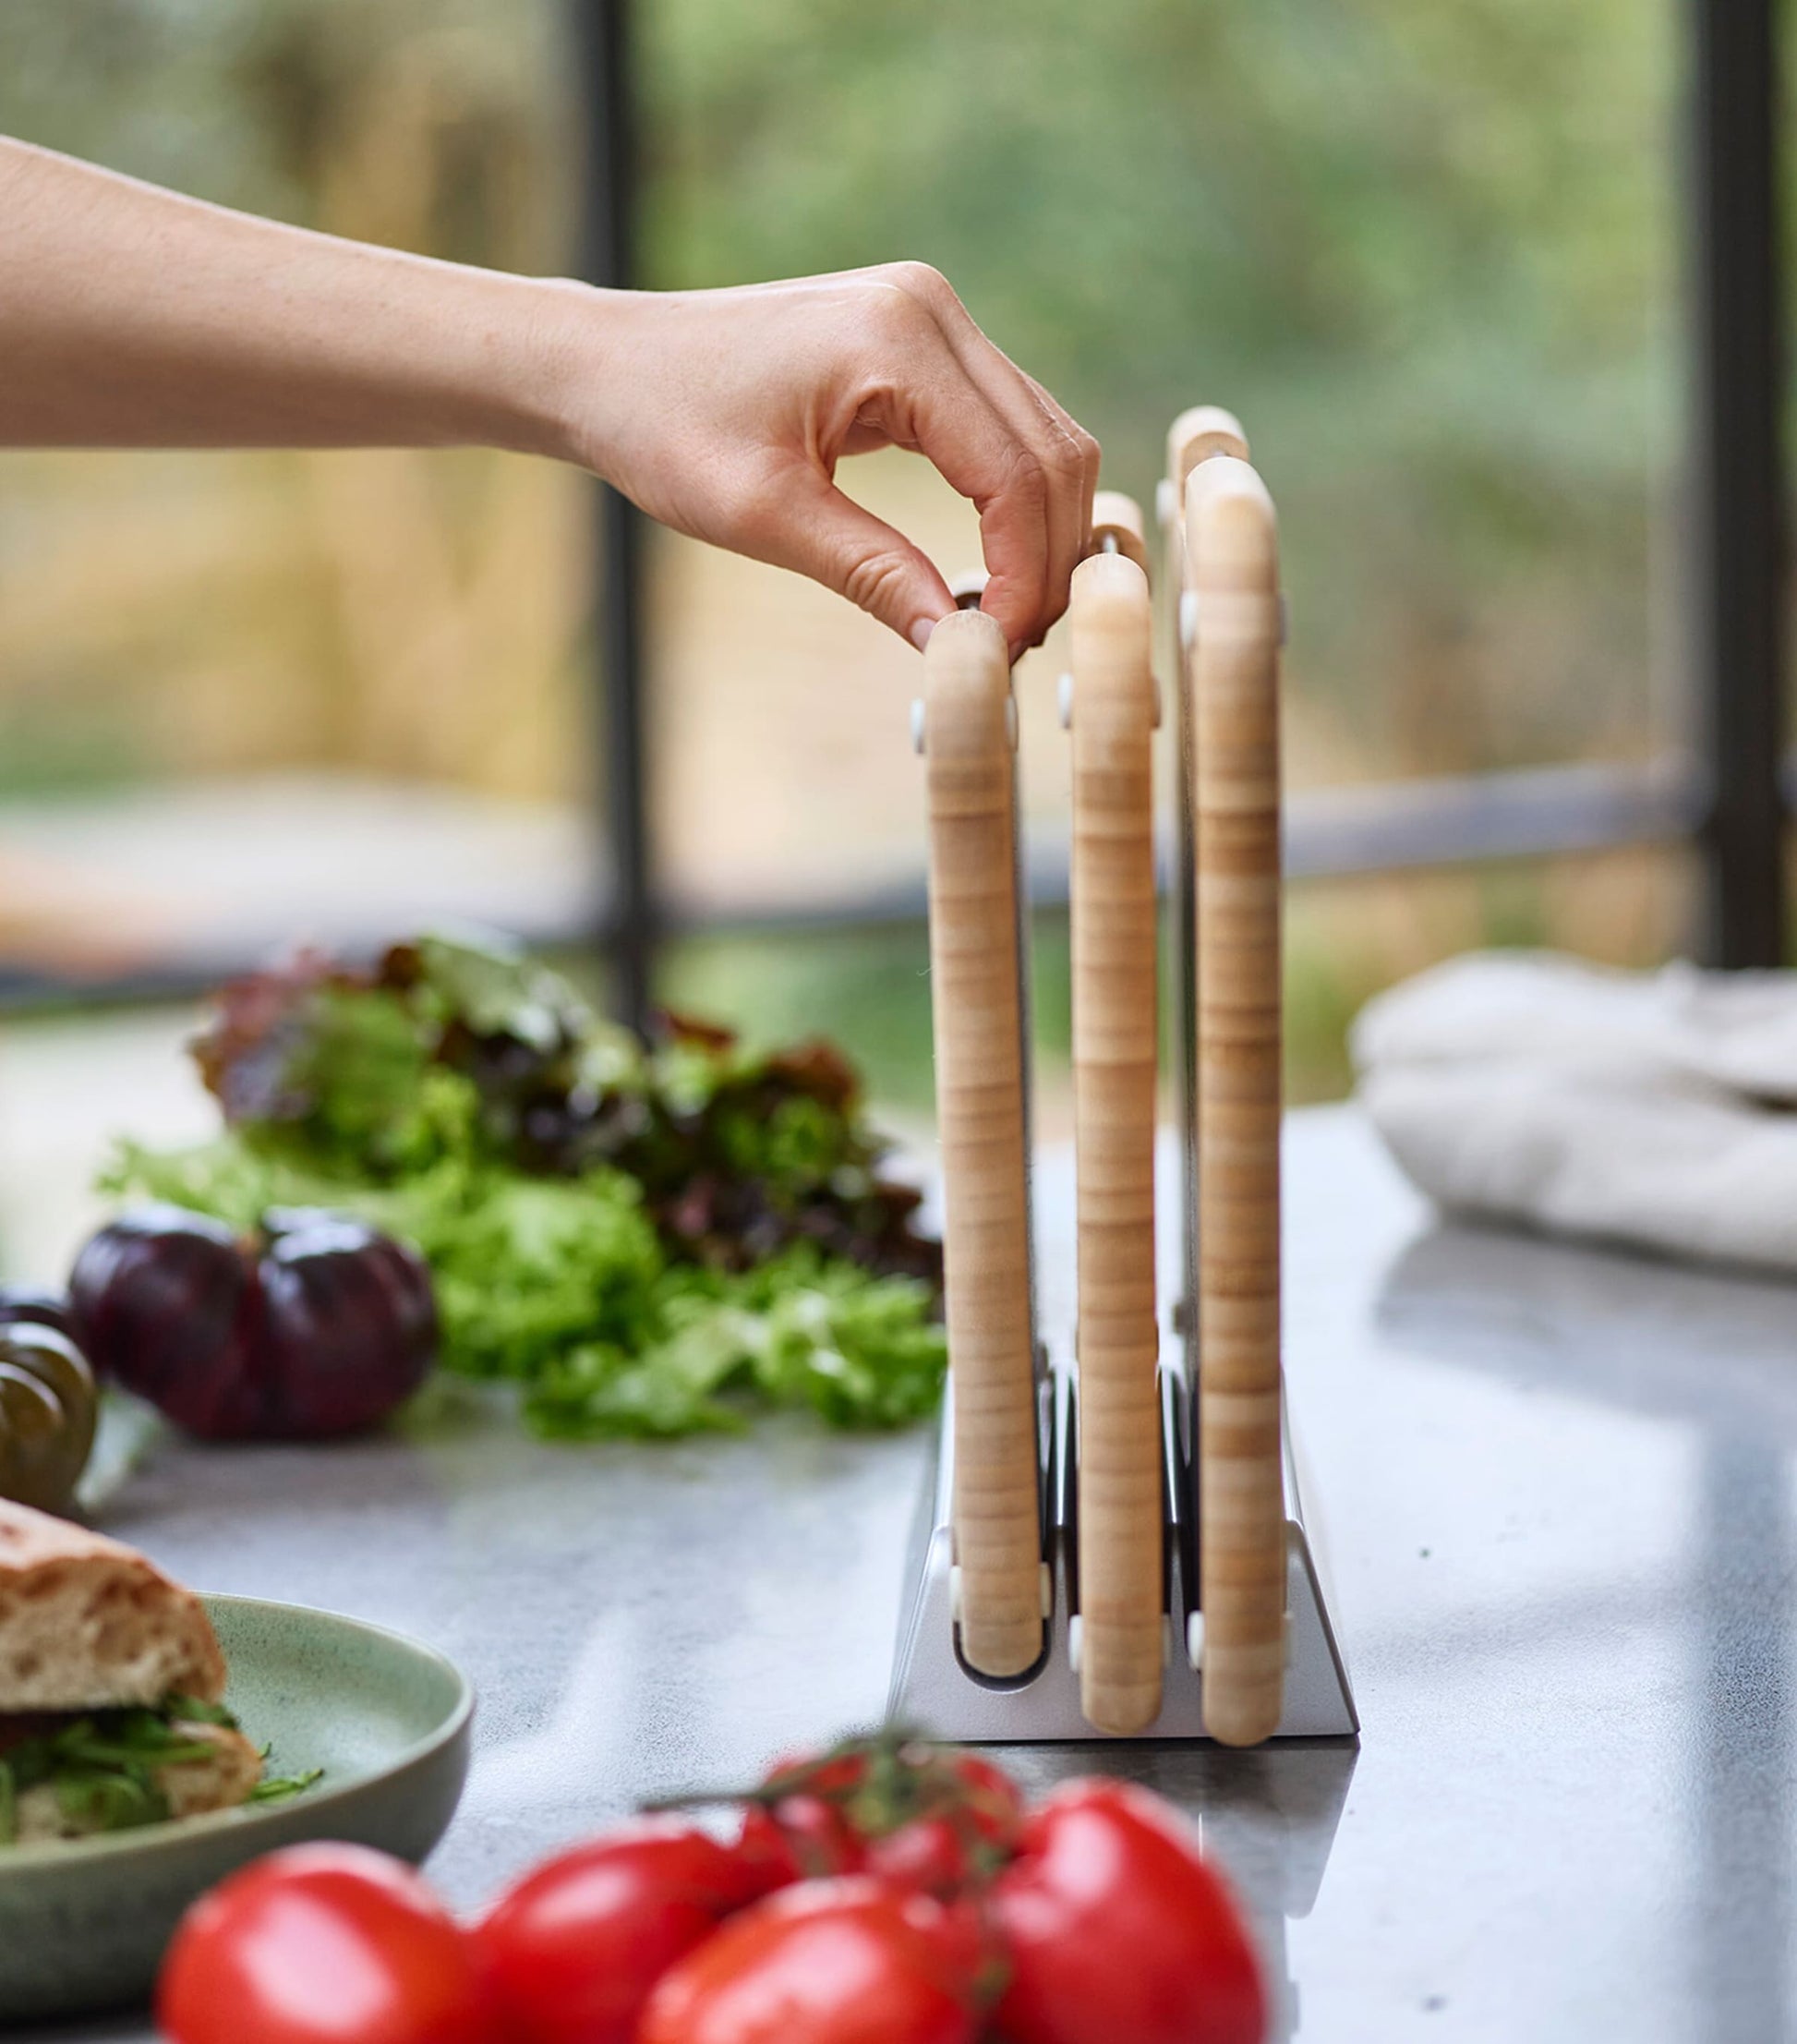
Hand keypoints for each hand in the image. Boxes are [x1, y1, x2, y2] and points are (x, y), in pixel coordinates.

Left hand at [542, 264, 1099, 657]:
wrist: (607, 366)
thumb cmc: (664, 430)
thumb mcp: (765, 517)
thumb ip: (872, 574)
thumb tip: (960, 648)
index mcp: (898, 339)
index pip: (1015, 473)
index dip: (1024, 574)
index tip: (1000, 651)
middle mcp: (932, 311)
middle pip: (1053, 452)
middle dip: (1046, 559)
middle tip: (1012, 648)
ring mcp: (933, 319)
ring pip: (1045, 439)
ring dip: (1040, 533)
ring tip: (1002, 619)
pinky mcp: (922, 342)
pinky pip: (1006, 427)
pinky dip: (1012, 502)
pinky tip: (987, 570)